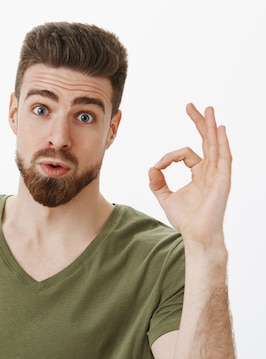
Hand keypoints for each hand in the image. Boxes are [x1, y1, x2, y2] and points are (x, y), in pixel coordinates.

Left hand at [148, 103, 231, 245]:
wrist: (196, 235)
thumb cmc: (185, 219)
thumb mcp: (165, 197)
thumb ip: (157, 182)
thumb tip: (151, 167)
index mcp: (200, 173)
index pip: (185, 154)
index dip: (168, 157)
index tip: (158, 167)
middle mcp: (211, 170)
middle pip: (206, 140)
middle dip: (199, 122)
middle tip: (191, 106)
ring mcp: (218, 174)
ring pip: (215, 144)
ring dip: (212, 126)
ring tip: (209, 109)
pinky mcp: (222, 180)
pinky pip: (224, 158)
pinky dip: (222, 143)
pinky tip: (220, 129)